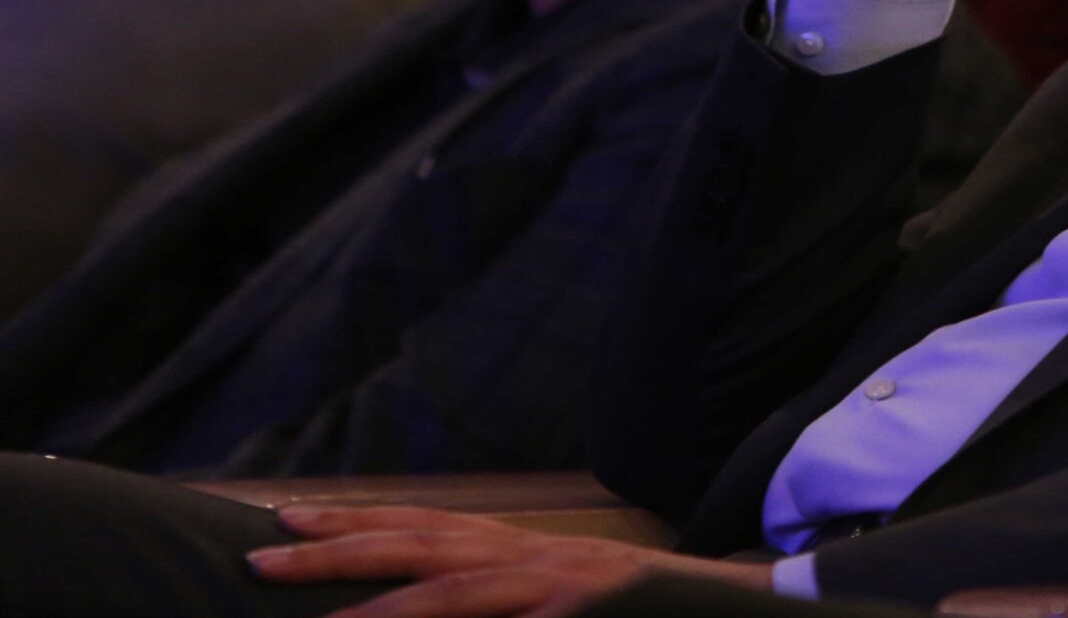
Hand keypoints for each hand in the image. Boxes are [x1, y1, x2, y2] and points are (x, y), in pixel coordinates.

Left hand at [246, 505, 770, 617]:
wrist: (746, 609)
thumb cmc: (647, 613)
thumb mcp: (566, 594)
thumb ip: (507, 596)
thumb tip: (432, 602)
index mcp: (527, 550)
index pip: (427, 527)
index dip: (355, 522)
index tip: (284, 517)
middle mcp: (541, 556)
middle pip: (427, 543)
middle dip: (342, 551)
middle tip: (262, 555)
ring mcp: (567, 586)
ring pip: (463, 591)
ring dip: (390, 607)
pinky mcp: (589, 611)